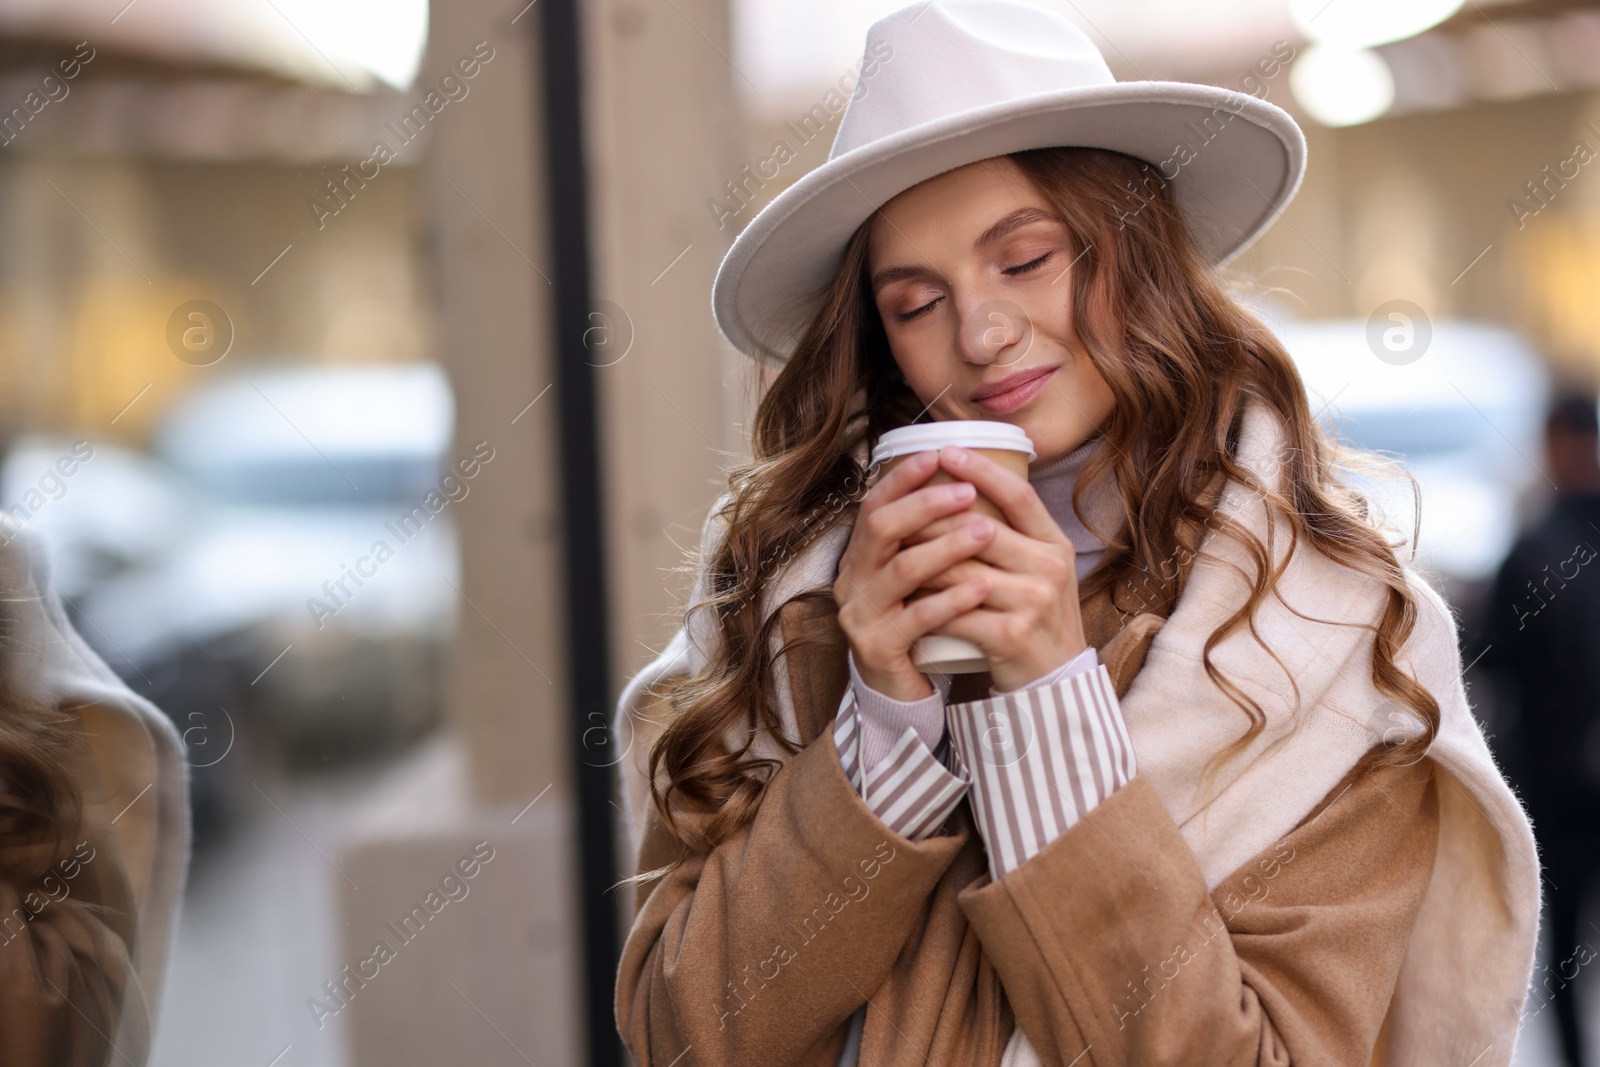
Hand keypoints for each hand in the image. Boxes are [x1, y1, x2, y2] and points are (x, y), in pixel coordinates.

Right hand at [833, 449, 997, 701]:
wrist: (899, 689)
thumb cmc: (916, 622)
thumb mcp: (914, 576)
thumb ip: (923, 537)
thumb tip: (965, 479)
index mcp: (859, 557)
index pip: (873, 506)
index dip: (902, 479)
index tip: (936, 455)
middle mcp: (851, 581)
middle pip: (882, 529)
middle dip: (926, 505)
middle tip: (968, 491)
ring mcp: (860, 616)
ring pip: (902, 571)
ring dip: (946, 547)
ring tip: (987, 532)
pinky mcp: (876, 648)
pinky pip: (916, 618)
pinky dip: (951, 599)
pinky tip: (981, 586)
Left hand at [918, 446, 1087, 691]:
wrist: (1054, 685)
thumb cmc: (1036, 621)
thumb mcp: (1040, 571)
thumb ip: (1014, 535)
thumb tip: (963, 489)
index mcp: (1055, 546)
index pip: (1019, 495)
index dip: (982, 470)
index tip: (945, 451)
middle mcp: (1049, 569)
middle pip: (979, 530)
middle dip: (930, 520)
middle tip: (895, 511)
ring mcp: (1032, 603)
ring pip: (960, 571)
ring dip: (920, 563)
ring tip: (889, 553)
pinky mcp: (1011, 636)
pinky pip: (956, 612)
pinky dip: (926, 605)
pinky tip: (904, 599)